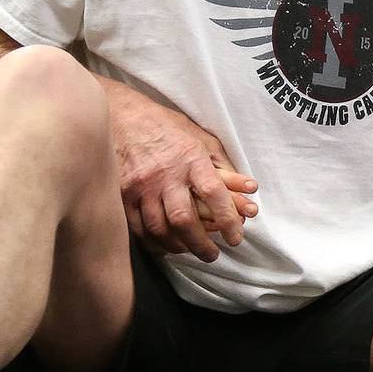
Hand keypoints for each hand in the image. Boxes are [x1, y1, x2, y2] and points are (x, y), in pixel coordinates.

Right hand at [111, 95, 258, 262]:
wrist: (124, 116)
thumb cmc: (168, 128)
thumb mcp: (202, 140)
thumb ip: (225, 168)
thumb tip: (250, 189)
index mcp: (190, 158)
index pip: (213, 193)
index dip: (228, 218)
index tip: (236, 236)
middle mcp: (165, 174)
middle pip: (184, 219)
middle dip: (201, 245)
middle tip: (213, 255)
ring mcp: (141, 186)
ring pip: (160, 228)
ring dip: (178, 246)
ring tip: (190, 251)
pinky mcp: (122, 194)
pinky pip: (138, 228)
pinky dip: (153, 242)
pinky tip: (164, 246)